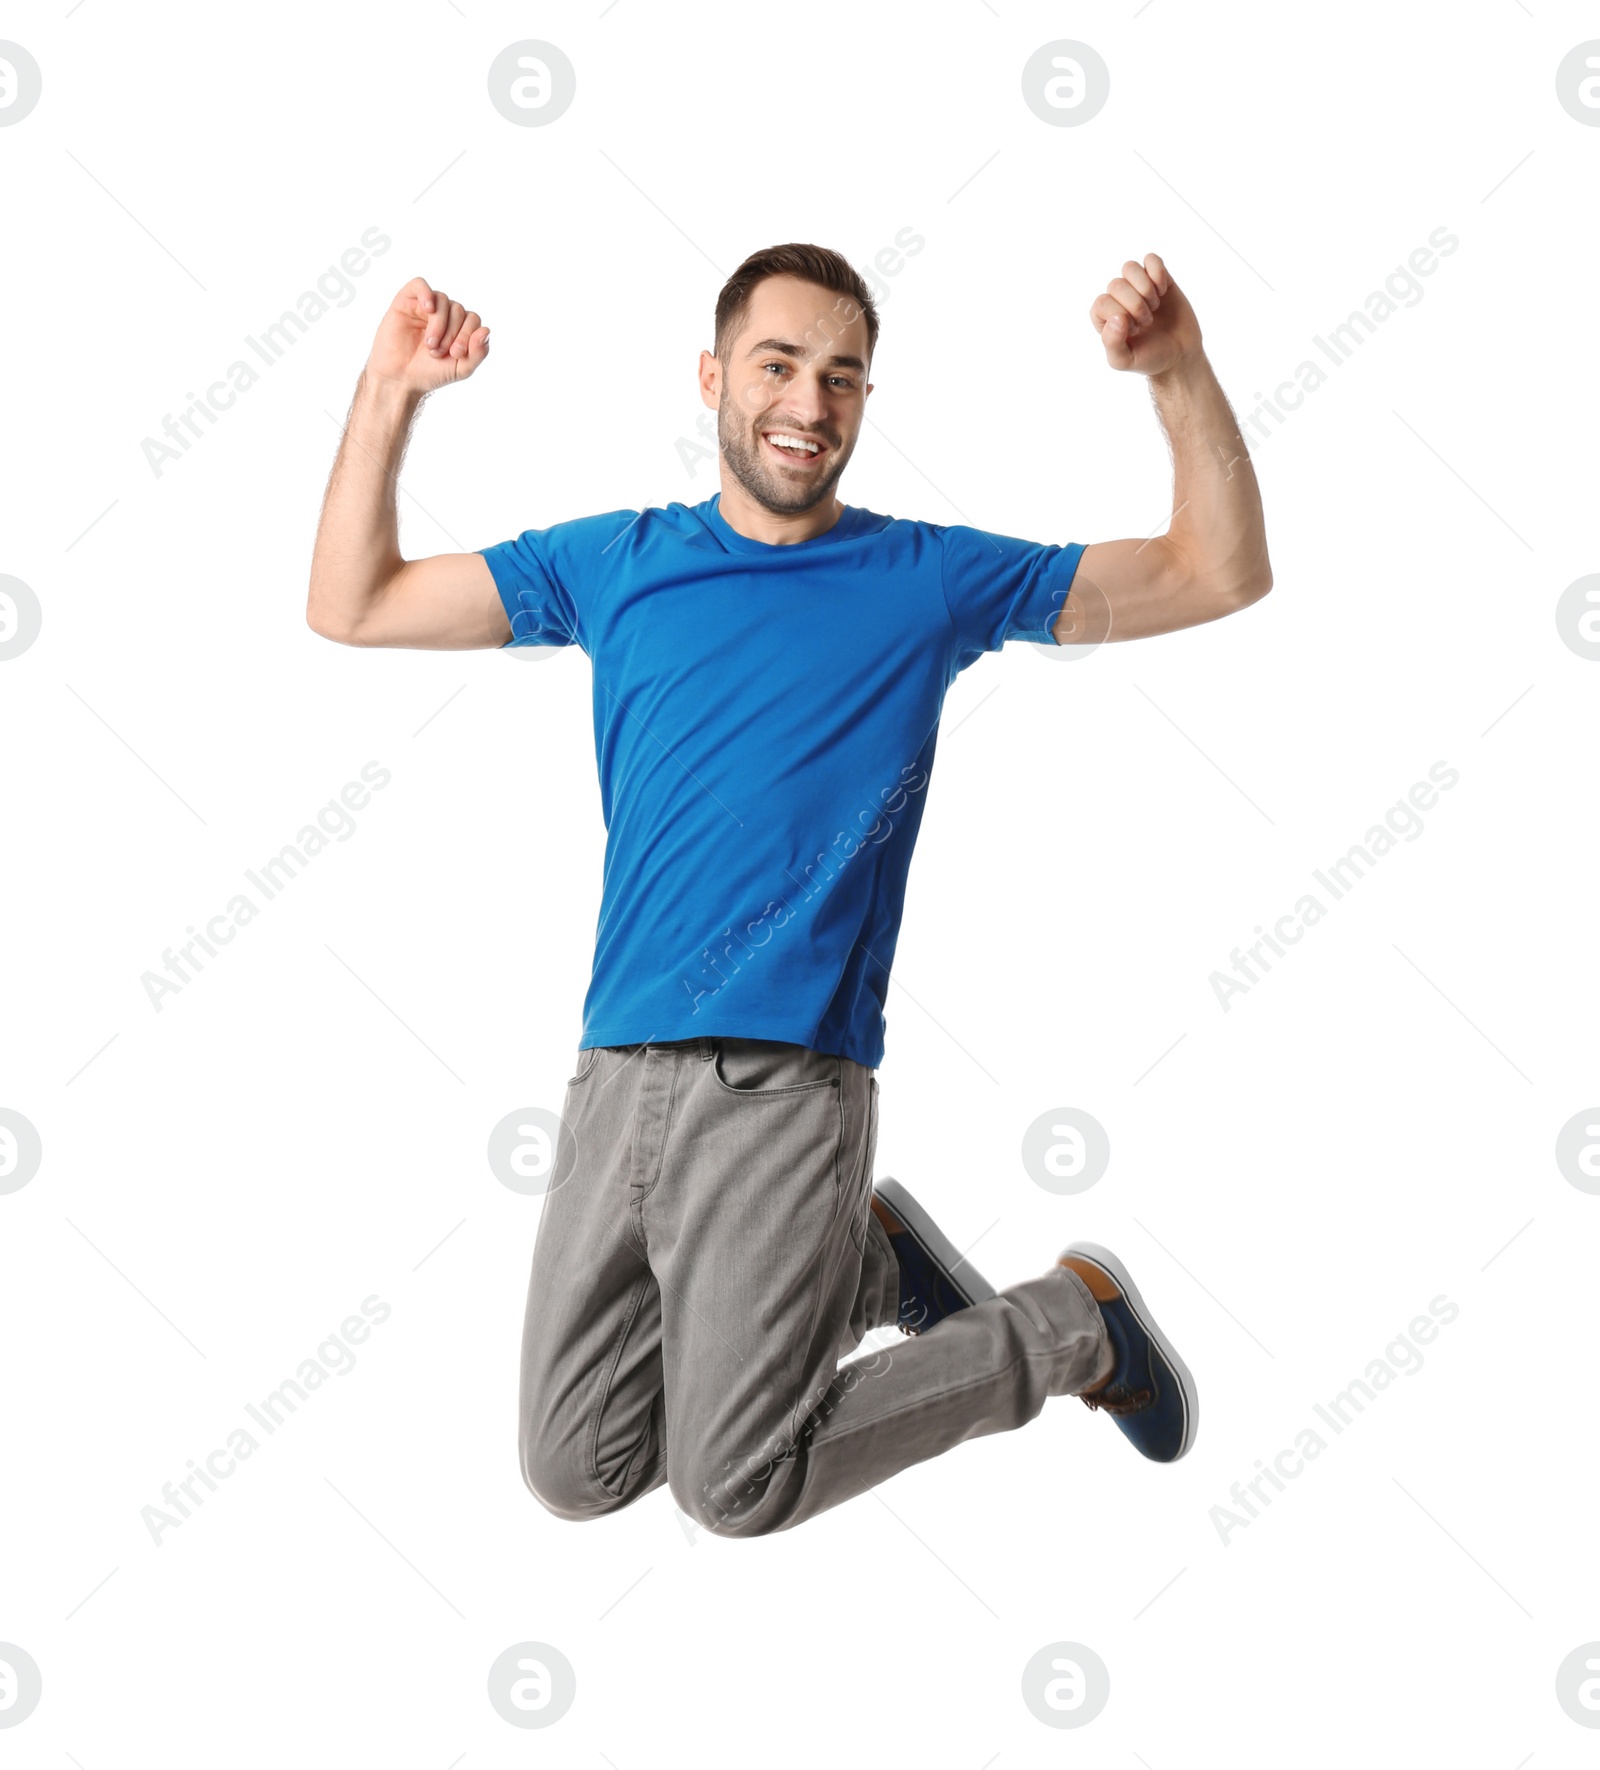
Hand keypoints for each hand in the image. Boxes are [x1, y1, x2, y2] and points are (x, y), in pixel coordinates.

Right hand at [366, 276, 489, 393]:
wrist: (400, 378)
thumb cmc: (430, 373)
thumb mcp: (461, 368)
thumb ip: (479, 352)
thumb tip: (486, 330)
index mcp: (459, 326)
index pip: (473, 319)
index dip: (467, 335)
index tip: (455, 354)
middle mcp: (444, 313)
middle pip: (459, 309)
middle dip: (452, 333)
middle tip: (437, 353)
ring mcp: (424, 306)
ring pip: (442, 300)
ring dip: (439, 324)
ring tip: (430, 345)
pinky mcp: (406, 301)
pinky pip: (419, 285)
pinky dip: (426, 293)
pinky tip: (428, 309)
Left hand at [1089, 255, 1201, 377]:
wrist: (1179, 355)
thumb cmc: (1148, 358)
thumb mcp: (1124, 360)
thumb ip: (1112, 343)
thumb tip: (1117, 318)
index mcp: (1104, 317)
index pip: (1101, 303)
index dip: (1120, 315)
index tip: (1136, 331)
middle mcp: (1118, 299)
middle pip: (1116, 284)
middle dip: (1135, 305)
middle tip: (1147, 322)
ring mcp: (1138, 286)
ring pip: (1129, 267)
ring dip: (1145, 287)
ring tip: (1154, 305)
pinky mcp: (1159, 278)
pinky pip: (1151, 259)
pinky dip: (1158, 273)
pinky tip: (1163, 290)